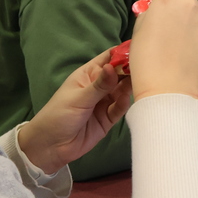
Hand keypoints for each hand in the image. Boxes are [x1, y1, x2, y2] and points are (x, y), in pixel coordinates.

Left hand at [18, 49, 132, 174]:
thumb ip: (100, 85)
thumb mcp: (78, 98)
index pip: (109, 58)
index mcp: (88, 75)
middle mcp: (99, 86)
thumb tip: (114, 67)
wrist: (50, 147)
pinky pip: (121, 108)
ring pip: (123, 90)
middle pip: (120, 74)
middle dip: (131, 70)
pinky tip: (126, 100)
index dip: (122, 53)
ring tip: (141, 82)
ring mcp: (105, 102)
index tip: (141, 49)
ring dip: (131, 86)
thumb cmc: (58, 115)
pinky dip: (125, 104)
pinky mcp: (109, 119)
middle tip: (148, 68)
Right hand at [129, 0, 197, 100]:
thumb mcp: (139, 31)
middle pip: (188, 4)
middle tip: (175, 36)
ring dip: (194, 29)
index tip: (168, 12)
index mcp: (167, 0)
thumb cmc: (146, 60)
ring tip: (184, 51)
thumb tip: (158, 13)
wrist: (168, 86)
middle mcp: (190, 5)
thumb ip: (151, 15)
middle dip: (183, 15)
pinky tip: (195, 58)